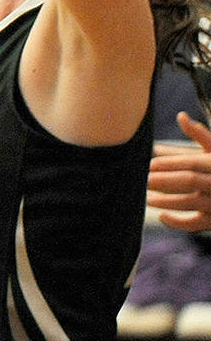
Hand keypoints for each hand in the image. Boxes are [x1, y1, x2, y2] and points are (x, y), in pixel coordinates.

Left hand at [148, 111, 210, 231]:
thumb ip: (200, 134)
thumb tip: (181, 115)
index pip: (192, 162)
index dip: (170, 163)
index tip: (149, 164)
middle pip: (190, 181)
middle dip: (165, 180)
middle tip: (142, 179)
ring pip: (192, 202)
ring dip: (167, 200)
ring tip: (145, 197)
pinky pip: (198, 224)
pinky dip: (180, 223)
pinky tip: (162, 216)